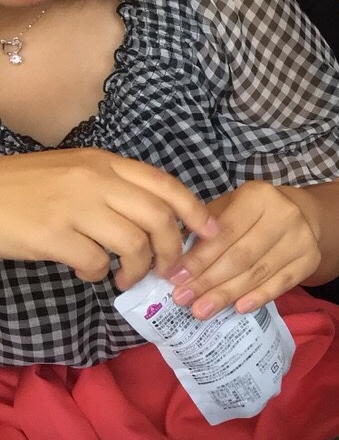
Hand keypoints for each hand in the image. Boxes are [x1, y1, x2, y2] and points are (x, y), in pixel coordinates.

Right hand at [0, 150, 214, 288]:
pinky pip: (95, 262)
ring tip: (126, 277)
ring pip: (133, 243)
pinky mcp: (52, 234)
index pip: (164, 184)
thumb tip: (160, 221)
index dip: (195, 210)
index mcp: (104, 162)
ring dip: (137, 268)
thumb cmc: (26, 187)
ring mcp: (73, 205)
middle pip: (159, 218)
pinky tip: (87, 272)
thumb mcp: (75, 172)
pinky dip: (97, 274)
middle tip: (167, 270)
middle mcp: (94, 179)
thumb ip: (115, 188)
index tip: (211, 232)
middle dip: (172, 250)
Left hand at [168, 181, 322, 317]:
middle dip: (209, 280)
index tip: (175, 278)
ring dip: (227, 294)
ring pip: (258, 272)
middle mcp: (285, 214)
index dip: (199, 258)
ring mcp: (302, 238)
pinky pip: (282, 283)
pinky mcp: (310, 259)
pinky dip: (258, 297)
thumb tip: (176, 260)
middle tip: (184, 299)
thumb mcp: (227, 208)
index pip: (225, 232)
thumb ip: (203, 229)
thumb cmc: (252, 214)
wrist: (302, 216)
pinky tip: (238, 308)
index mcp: (259, 196)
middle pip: (241, 255)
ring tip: (202, 310)